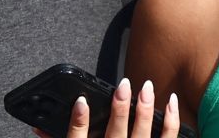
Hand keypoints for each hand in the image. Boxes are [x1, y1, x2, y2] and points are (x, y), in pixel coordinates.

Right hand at [33, 78, 180, 137]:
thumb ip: (69, 136)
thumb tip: (47, 126)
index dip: (79, 120)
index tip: (82, 100)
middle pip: (117, 134)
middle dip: (121, 108)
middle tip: (124, 85)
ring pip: (144, 136)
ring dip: (146, 111)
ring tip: (147, 88)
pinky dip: (171, 122)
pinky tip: (170, 103)